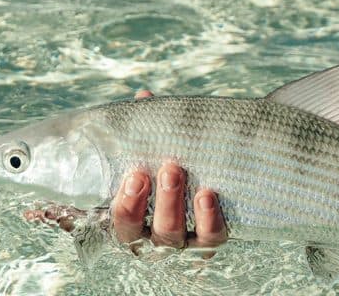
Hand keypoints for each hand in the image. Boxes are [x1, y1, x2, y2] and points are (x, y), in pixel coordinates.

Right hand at [112, 89, 227, 254]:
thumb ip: (149, 127)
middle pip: (144, 232)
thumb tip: (144, 97)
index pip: (121, 223)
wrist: (217, 175)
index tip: (135, 175)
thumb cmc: (174, 162)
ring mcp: (183, 241)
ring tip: (178, 172)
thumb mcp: (159, 147)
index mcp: (135, 218)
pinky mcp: (211, 239)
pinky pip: (210, 238)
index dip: (125, 205)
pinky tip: (208, 195)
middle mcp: (154, 237)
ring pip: (172, 235)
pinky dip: (209, 219)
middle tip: (166, 168)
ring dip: (173, 205)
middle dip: (152, 202)